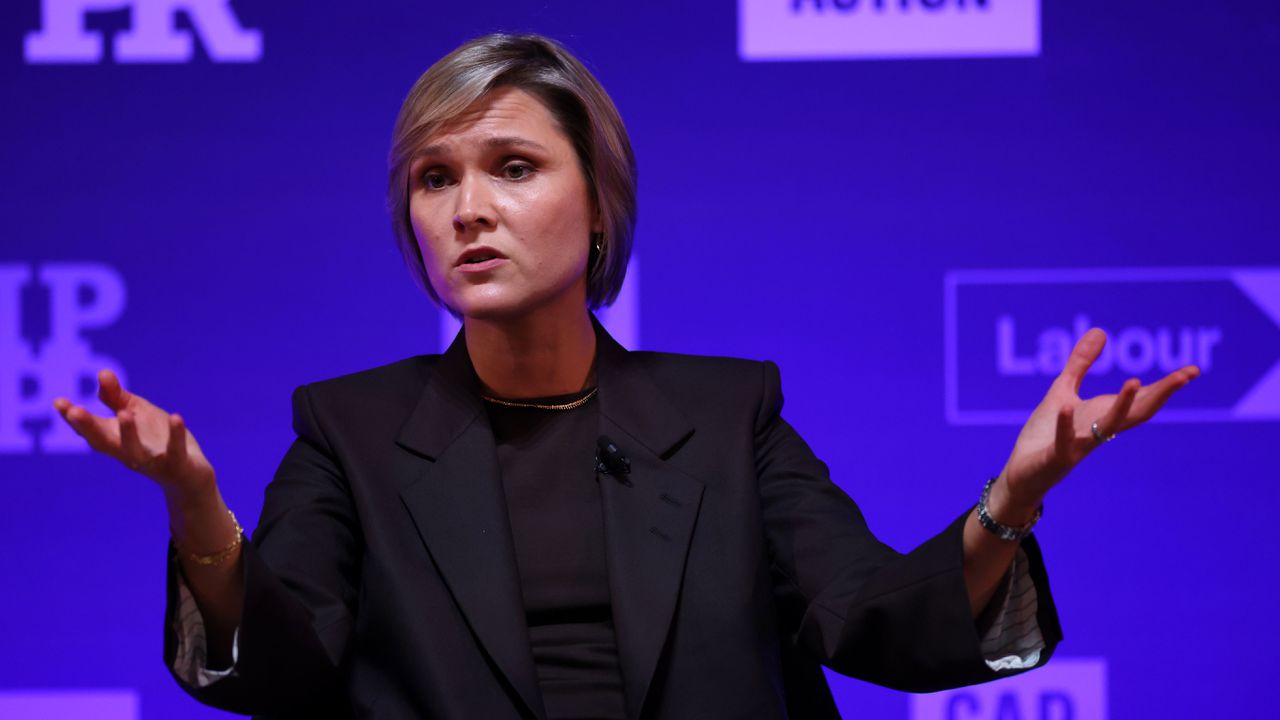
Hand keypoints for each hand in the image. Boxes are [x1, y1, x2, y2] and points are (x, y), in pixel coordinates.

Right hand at [53, 369, 216, 501]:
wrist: (189, 475)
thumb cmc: (156, 439)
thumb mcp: (136, 413)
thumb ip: (117, 397)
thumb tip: (102, 373)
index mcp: (115, 440)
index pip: (89, 430)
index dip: (73, 418)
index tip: (59, 402)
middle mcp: (128, 453)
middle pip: (103, 443)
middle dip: (88, 427)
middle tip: (74, 411)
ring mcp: (152, 461)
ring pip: (135, 451)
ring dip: (128, 434)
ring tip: (124, 414)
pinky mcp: (177, 464)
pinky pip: (175, 450)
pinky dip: (175, 435)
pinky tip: (176, 417)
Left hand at [997, 328, 1199, 512]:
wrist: (1022, 474)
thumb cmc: (1045, 435)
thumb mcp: (1063, 392)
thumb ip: (1081, 364)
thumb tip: (1100, 330)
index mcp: (1103, 415)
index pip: (1142, 401)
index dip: (1167, 386)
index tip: (1193, 370)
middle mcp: (1099, 432)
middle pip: (1137, 413)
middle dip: (1161, 394)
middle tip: (1185, 376)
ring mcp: (1079, 447)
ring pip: (1107, 428)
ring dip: (1121, 406)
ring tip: (1134, 381)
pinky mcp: (1056, 458)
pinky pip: (1063, 442)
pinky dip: (1064, 425)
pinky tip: (1066, 407)